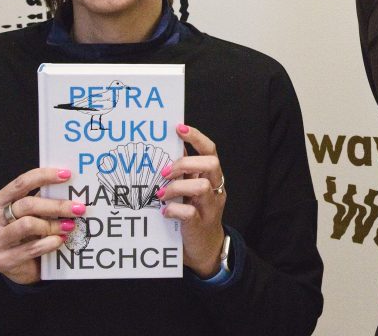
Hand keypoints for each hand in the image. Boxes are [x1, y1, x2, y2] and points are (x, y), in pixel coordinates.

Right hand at [0, 167, 84, 284]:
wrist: (17, 268)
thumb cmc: (25, 236)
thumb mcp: (30, 215)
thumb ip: (41, 200)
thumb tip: (69, 186)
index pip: (20, 183)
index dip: (44, 176)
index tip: (67, 175)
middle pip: (27, 205)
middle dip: (56, 205)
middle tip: (78, 208)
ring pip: (28, 225)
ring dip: (54, 225)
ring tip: (70, 226)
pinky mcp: (1, 261)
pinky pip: (31, 248)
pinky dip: (49, 243)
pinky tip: (60, 240)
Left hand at [157, 123, 226, 276]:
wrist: (205, 249)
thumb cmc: (194, 214)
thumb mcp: (191, 190)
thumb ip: (184, 172)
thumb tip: (168, 148)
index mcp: (212, 178)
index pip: (210, 151)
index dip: (196, 137)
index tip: (179, 128)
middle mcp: (215, 190)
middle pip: (211, 164)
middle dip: (186, 163)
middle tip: (166, 172)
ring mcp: (210, 208)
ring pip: (202, 186)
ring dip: (177, 187)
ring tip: (162, 194)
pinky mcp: (200, 225)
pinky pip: (190, 213)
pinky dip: (174, 210)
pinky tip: (164, 211)